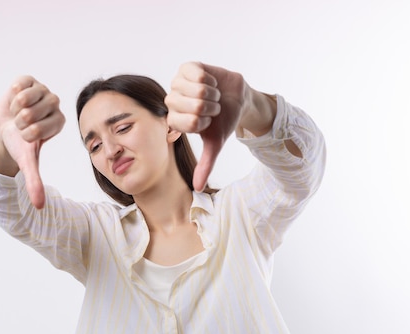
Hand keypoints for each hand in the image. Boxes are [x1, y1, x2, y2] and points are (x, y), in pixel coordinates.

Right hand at [0, 76, 64, 208]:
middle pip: (31, 113)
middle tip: (20, 124)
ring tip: (17, 113)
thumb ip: (35, 181)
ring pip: (25, 99)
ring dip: (14, 109)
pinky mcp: (29, 80)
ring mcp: (43, 90)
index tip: (26, 136)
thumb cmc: (20, 144)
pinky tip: (14, 100)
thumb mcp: (27, 162)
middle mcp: (55, 104)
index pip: (39, 129)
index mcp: (59, 122)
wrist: (5, 128)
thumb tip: (39, 206)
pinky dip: (12, 95)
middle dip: (19, 122)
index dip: (26, 134)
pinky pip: (19, 85)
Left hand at [165, 62, 246, 191]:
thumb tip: (198, 189)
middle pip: (191, 106)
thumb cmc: (222, 122)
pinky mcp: (187, 68)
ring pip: (196, 90)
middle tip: (213, 108)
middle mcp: (172, 101)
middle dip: (210, 108)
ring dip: (212, 94)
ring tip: (213, 96)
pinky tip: (212, 83)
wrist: (237, 99)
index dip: (203, 122)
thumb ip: (205, 165)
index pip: (186, 122)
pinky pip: (198, 75)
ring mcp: (178, 83)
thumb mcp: (215, 145)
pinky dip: (211, 80)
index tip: (207, 122)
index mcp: (174, 120)